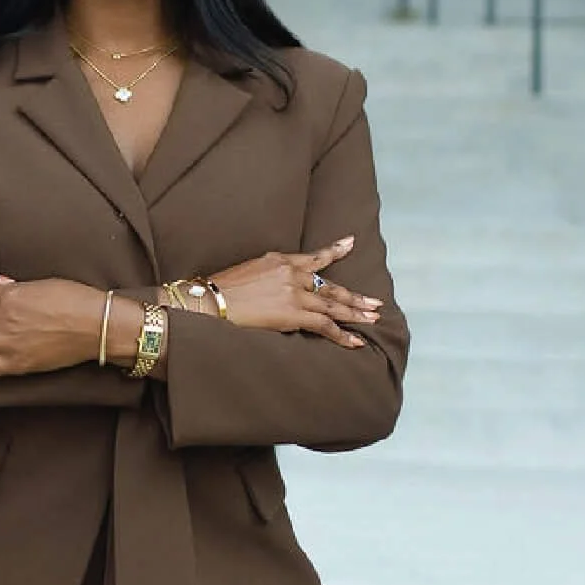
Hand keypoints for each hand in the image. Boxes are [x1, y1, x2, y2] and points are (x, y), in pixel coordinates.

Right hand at [204, 236, 381, 347]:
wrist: (209, 301)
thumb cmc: (219, 290)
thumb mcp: (248, 270)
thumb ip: (268, 274)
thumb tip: (276, 287)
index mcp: (280, 260)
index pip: (314, 257)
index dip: (334, 251)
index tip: (350, 244)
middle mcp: (292, 273)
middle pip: (331, 285)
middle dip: (354, 296)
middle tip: (375, 302)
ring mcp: (294, 293)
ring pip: (333, 304)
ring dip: (355, 313)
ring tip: (373, 318)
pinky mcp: (293, 313)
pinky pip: (325, 325)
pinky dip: (341, 335)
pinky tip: (355, 341)